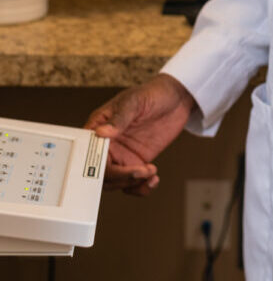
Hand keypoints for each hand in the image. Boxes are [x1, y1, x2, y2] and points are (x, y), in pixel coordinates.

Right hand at [85, 74, 196, 195]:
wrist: (177, 98)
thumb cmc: (152, 93)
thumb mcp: (134, 102)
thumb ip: (119, 118)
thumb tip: (102, 132)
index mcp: (99, 127)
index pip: (88, 152)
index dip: (95, 165)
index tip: (112, 168)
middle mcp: (108, 144)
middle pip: (101, 173)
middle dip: (119, 177)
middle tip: (139, 171)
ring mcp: (122, 155)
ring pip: (116, 182)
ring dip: (132, 183)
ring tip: (149, 172)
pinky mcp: (138, 161)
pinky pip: (133, 182)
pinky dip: (140, 188)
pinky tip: (152, 179)